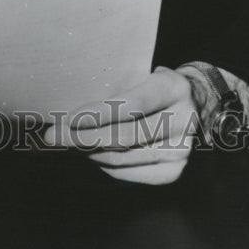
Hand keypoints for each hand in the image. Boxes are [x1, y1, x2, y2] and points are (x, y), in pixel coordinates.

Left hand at [42, 67, 197, 184]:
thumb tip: (69, 105)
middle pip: (124, 136)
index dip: (97, 114)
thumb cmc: (154, 84)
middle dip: (82, 137)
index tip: (66, 119)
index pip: (131, 105)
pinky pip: (131, 174)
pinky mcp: (176, 169)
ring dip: (89, 152)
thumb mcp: (143, 74)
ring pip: (123, 157)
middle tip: (53, 136)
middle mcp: (183, 119)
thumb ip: (117, 87)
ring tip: (67, 144)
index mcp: (172, 88)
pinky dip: (106, 166)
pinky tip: (90, 155)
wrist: (196, 100)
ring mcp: (182, 148)